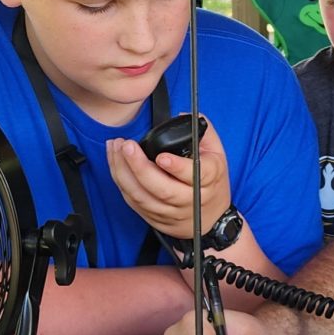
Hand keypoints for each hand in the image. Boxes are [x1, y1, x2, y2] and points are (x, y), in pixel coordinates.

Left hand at [107, 118, 230, 237]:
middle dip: (140, 167)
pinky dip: (120, 182)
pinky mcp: (155, 218)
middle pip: (162, 189)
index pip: (194, 175)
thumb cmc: (212, 182)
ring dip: (124, 173)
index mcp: (208, 181)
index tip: (161, 157)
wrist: (210, 218)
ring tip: (116, 149)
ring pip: (143, 197)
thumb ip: (203, 133)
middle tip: (127, 146)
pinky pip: (133, 201)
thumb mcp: (218, 155)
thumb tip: (182, 116)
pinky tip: (115, 162)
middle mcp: (190, 200)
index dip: (177, 167)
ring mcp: (171, 212)